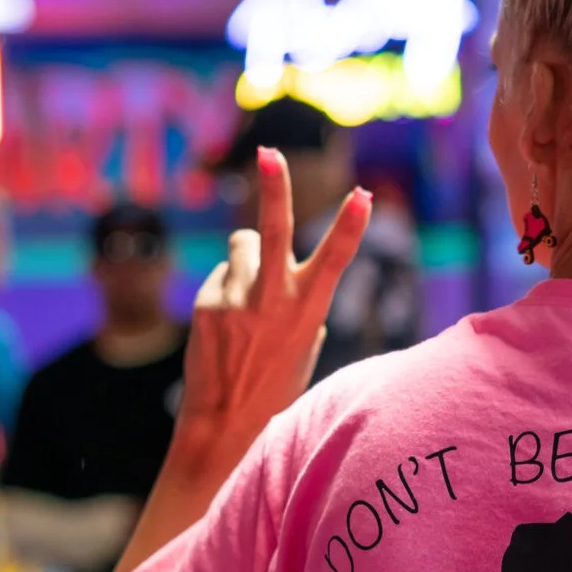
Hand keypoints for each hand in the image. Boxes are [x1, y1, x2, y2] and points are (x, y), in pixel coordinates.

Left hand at [176, 147, 373, 437]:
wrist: (224, 420)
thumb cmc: (276, 381)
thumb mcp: (304, 343)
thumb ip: (300, 299)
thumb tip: (281, 262)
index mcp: (308, 310)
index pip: (334, 260)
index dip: (351, 225)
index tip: (364, 195)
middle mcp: (272, 300)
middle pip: (274, 230)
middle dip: (275, 187)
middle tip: (268, 152)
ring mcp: (236, 300)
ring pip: (243, 242)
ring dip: (247, 255)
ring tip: (249, 295)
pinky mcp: (207, 302)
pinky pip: (222, 273)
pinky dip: (227, 288)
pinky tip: (227, 323)